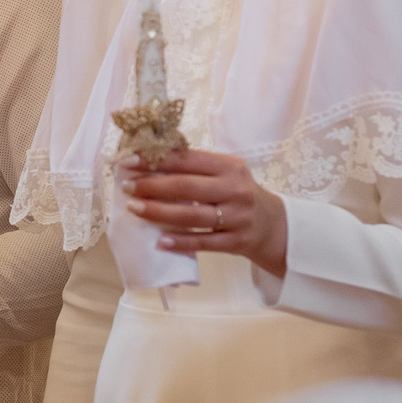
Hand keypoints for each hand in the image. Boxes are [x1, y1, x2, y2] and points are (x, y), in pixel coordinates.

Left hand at [119, 148, 287, 278]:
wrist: (274, 226)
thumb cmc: (239, 194)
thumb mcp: (227, 173)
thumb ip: (197, 168)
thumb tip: (150, 162)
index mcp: (230, 167)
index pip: (188, 159)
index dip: (157, 160)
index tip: (130, 161)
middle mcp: (235, 190)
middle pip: (187, 187)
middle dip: (152, 186)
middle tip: (126, 187)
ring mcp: (237, 217)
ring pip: (192, 216)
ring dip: (159, 212)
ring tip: (134, 209)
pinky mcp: (236, 242)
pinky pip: (203, 243)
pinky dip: (181, 242)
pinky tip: (160, 241)